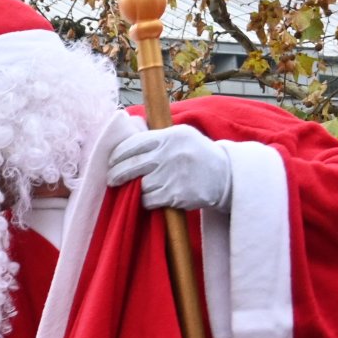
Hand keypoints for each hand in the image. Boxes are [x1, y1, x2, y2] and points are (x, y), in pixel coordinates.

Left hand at [107, 125, 232, 211]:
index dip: (117, 156)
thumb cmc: (198, 155)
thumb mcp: (182, 136)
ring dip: (133, 190)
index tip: (111, 162)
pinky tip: (149, 199)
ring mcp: (173, 174)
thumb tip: (124, 145)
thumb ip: (157, 138)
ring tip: (134, 190)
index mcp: (170, 136)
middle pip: (130, 166)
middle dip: (116, 174)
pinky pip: (148, 200)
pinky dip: (145, 201)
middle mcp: (171, 153)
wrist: (226, 176)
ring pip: (139, 185)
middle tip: (111, 179)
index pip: (132, 145)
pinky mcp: (176, 194)